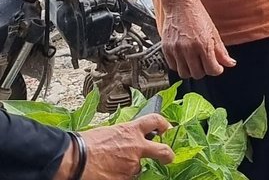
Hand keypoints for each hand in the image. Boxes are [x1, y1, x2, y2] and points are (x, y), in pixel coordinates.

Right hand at [56, 114, 174, 179]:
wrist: (73, 160)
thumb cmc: (84, 145)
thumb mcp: (107, 132)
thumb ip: (122, 136)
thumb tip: (125, 140)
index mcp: (131, 131)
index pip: (155, 121)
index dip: (163, 124)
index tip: (166, 128)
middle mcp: (136, 147)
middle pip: (163, 150)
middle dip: (167, 155)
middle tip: (167, 157)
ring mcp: (132, 165)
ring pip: (138, 168)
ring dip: (129, 168)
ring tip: (111, 165)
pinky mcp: (125, 179)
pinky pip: (127, 178)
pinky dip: (120, 176)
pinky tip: (108, 172)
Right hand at [160, 0, 233, 80]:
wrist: (180, 4)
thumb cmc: (197, 15)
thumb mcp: (214, 32)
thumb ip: (221, 51)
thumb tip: (230, 63)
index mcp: (203, 44)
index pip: (211, 70)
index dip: (216, 70)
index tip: (217, 67)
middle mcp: (188, 49)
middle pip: (197, 74)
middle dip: (204, 71)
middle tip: (206, 63)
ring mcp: (175, 50)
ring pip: (184, 73)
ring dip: (191, 70)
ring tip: (195, 62)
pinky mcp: (166, 49)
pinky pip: (173, 66)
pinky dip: (180, 66)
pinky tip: (185, 58)